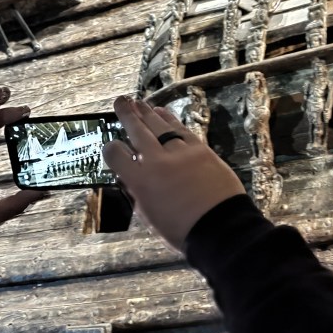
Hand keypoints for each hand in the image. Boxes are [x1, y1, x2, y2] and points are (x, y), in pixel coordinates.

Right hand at [103, 96, 244, 250]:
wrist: (221, 228)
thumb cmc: (183, 230)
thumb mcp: (150, 217)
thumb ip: (138, 193)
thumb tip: (131, 178)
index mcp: (140, 182)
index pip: (116, 155)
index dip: (111, 148)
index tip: (111, 146)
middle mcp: (157, 162)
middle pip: (137, 131)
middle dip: (127, 114)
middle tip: (120, 101)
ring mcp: (180, 153)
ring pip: (159, 125)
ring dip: (147, 113)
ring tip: (138, 103)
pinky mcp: (200, 150)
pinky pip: (180, 129)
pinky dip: (169, 119)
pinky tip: (162, 112)